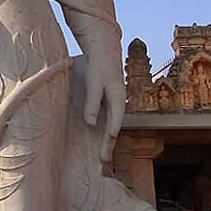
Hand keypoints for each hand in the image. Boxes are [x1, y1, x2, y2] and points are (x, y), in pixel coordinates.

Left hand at [81, 46, 125, 162]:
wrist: (105, 50)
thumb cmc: (99, 66)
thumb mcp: (94, 84)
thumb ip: (92, 104)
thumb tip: (90, 124)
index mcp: (118, 99)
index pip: (115, 123)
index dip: (109, 139)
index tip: (104, 153)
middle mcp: (120, 103)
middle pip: (115, 128)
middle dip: (109, 145)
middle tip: (103, 160)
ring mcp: (115, 103)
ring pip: (113, 125)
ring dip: (108, 140)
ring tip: (103, 155)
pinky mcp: (110, 101)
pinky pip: (109, 120)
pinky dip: (105, 131)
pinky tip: (101, 137)